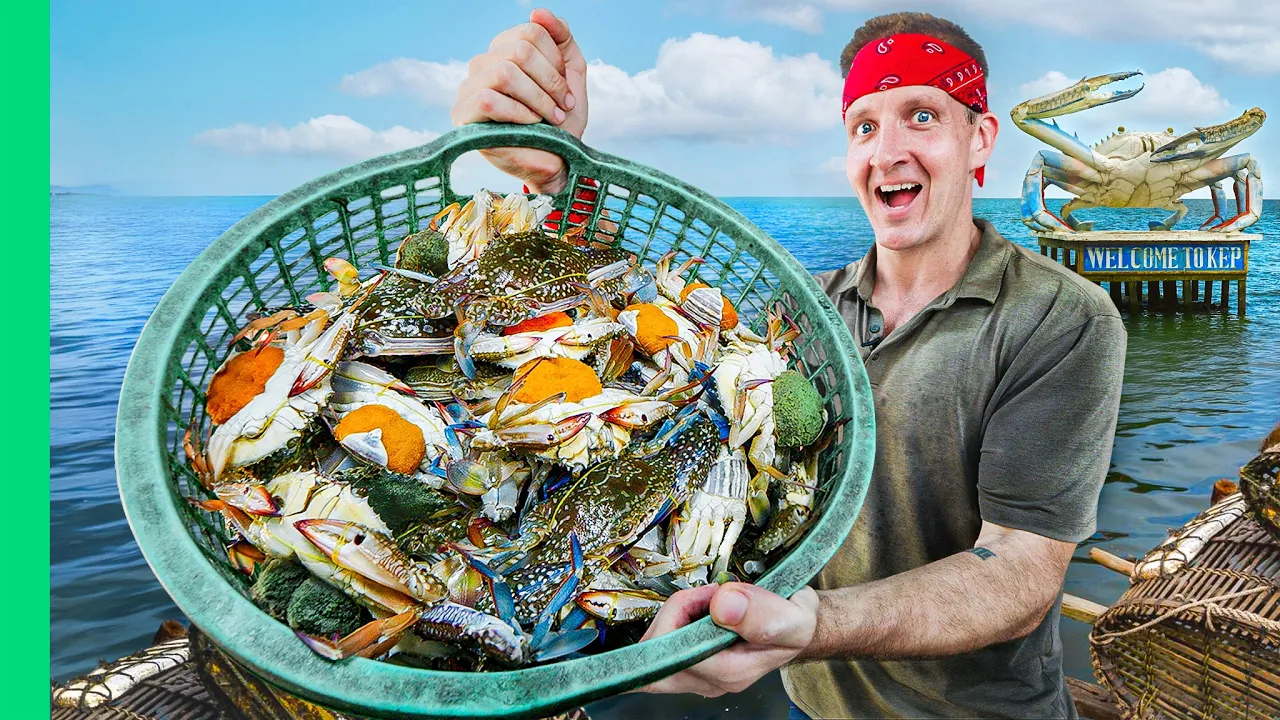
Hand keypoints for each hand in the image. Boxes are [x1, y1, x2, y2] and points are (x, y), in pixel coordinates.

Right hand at [451, 8, 587, 193]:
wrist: (559, 163)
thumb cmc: (562, 122)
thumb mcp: (571, 74)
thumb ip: (561, 39)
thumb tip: (538, 11)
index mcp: (505, 51)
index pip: (531, 31)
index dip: (556, 60)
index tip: (566, 91)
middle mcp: (482, 65)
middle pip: (519, 50)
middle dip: (550, 81)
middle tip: (562, 106)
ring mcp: (468, 89)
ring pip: (504, 72)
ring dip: (538, 98)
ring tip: (550, 118)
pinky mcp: (463, 116)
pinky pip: (488, 99)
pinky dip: (519, 112)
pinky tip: (530, 125)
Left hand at [636, 582, 819, 697]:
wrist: (794, 625)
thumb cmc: (793, 625)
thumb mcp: (796, 618)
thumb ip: (764, 614)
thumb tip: (724, 605)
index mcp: (732, 674)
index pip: (679, 653)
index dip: (685, 612)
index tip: (712, 594)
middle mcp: (711, 680)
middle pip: (656, 662)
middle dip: (669, 619)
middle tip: (698, 599)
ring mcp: (699, 674)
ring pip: (655, 652)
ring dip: (674, 616)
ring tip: (707, 600)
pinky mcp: (691, 663)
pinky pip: (662, 645)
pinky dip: (676, 619)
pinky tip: (700, 608)